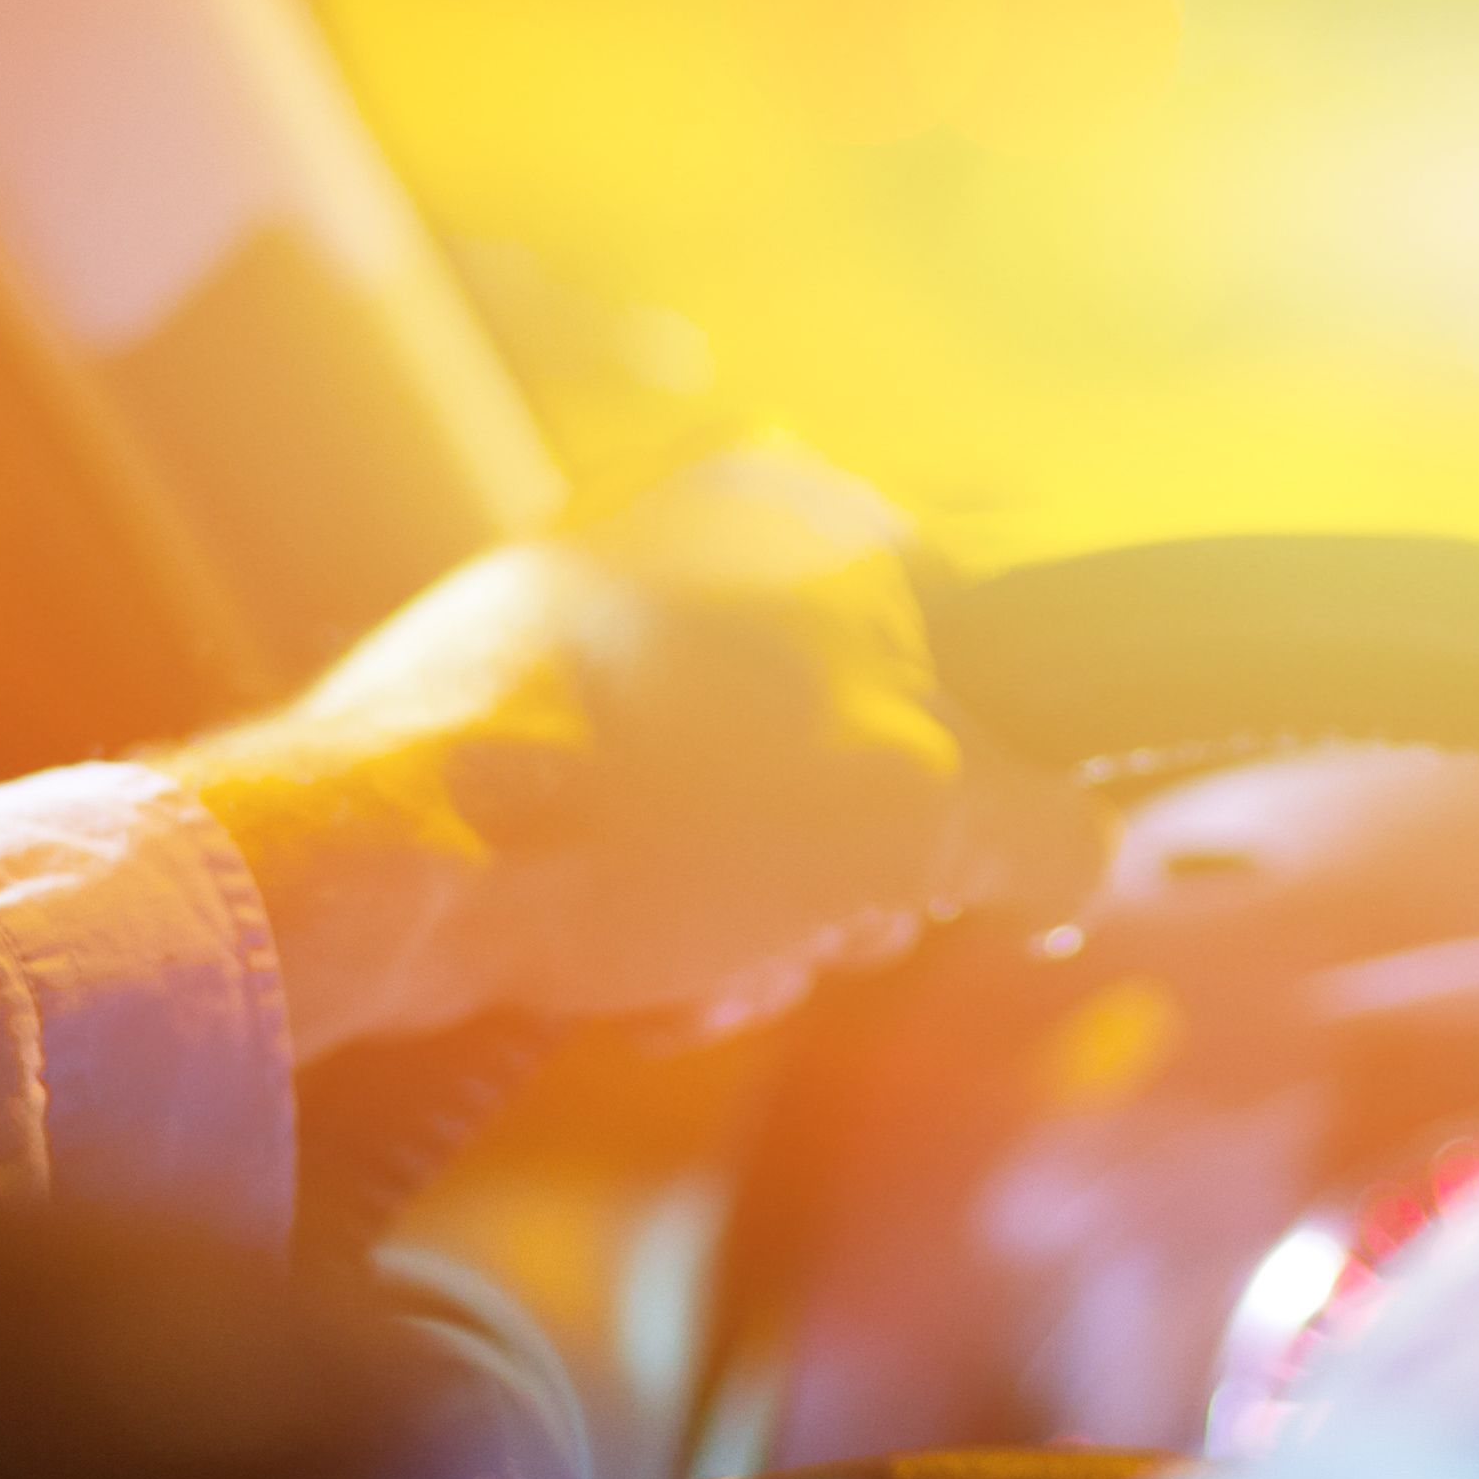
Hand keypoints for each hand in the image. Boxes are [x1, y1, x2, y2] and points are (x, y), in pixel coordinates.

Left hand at [163, 444, 1097, 1052]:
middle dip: (842, 880)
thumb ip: (1043, 833)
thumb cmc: (669, 800)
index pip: (971, 654)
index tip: (938, 881)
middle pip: (851, 750)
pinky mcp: (496, 724)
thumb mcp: (921, 820)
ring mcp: (585, 628)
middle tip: (812, 934)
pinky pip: (629, 835)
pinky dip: (648, 914)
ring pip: (740, 813)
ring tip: (704, 966)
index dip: (974, 795)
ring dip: (749, 921)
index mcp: (806, 506)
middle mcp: (689, 536)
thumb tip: (1079, 856)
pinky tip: (629, 972)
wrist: (398, 856)